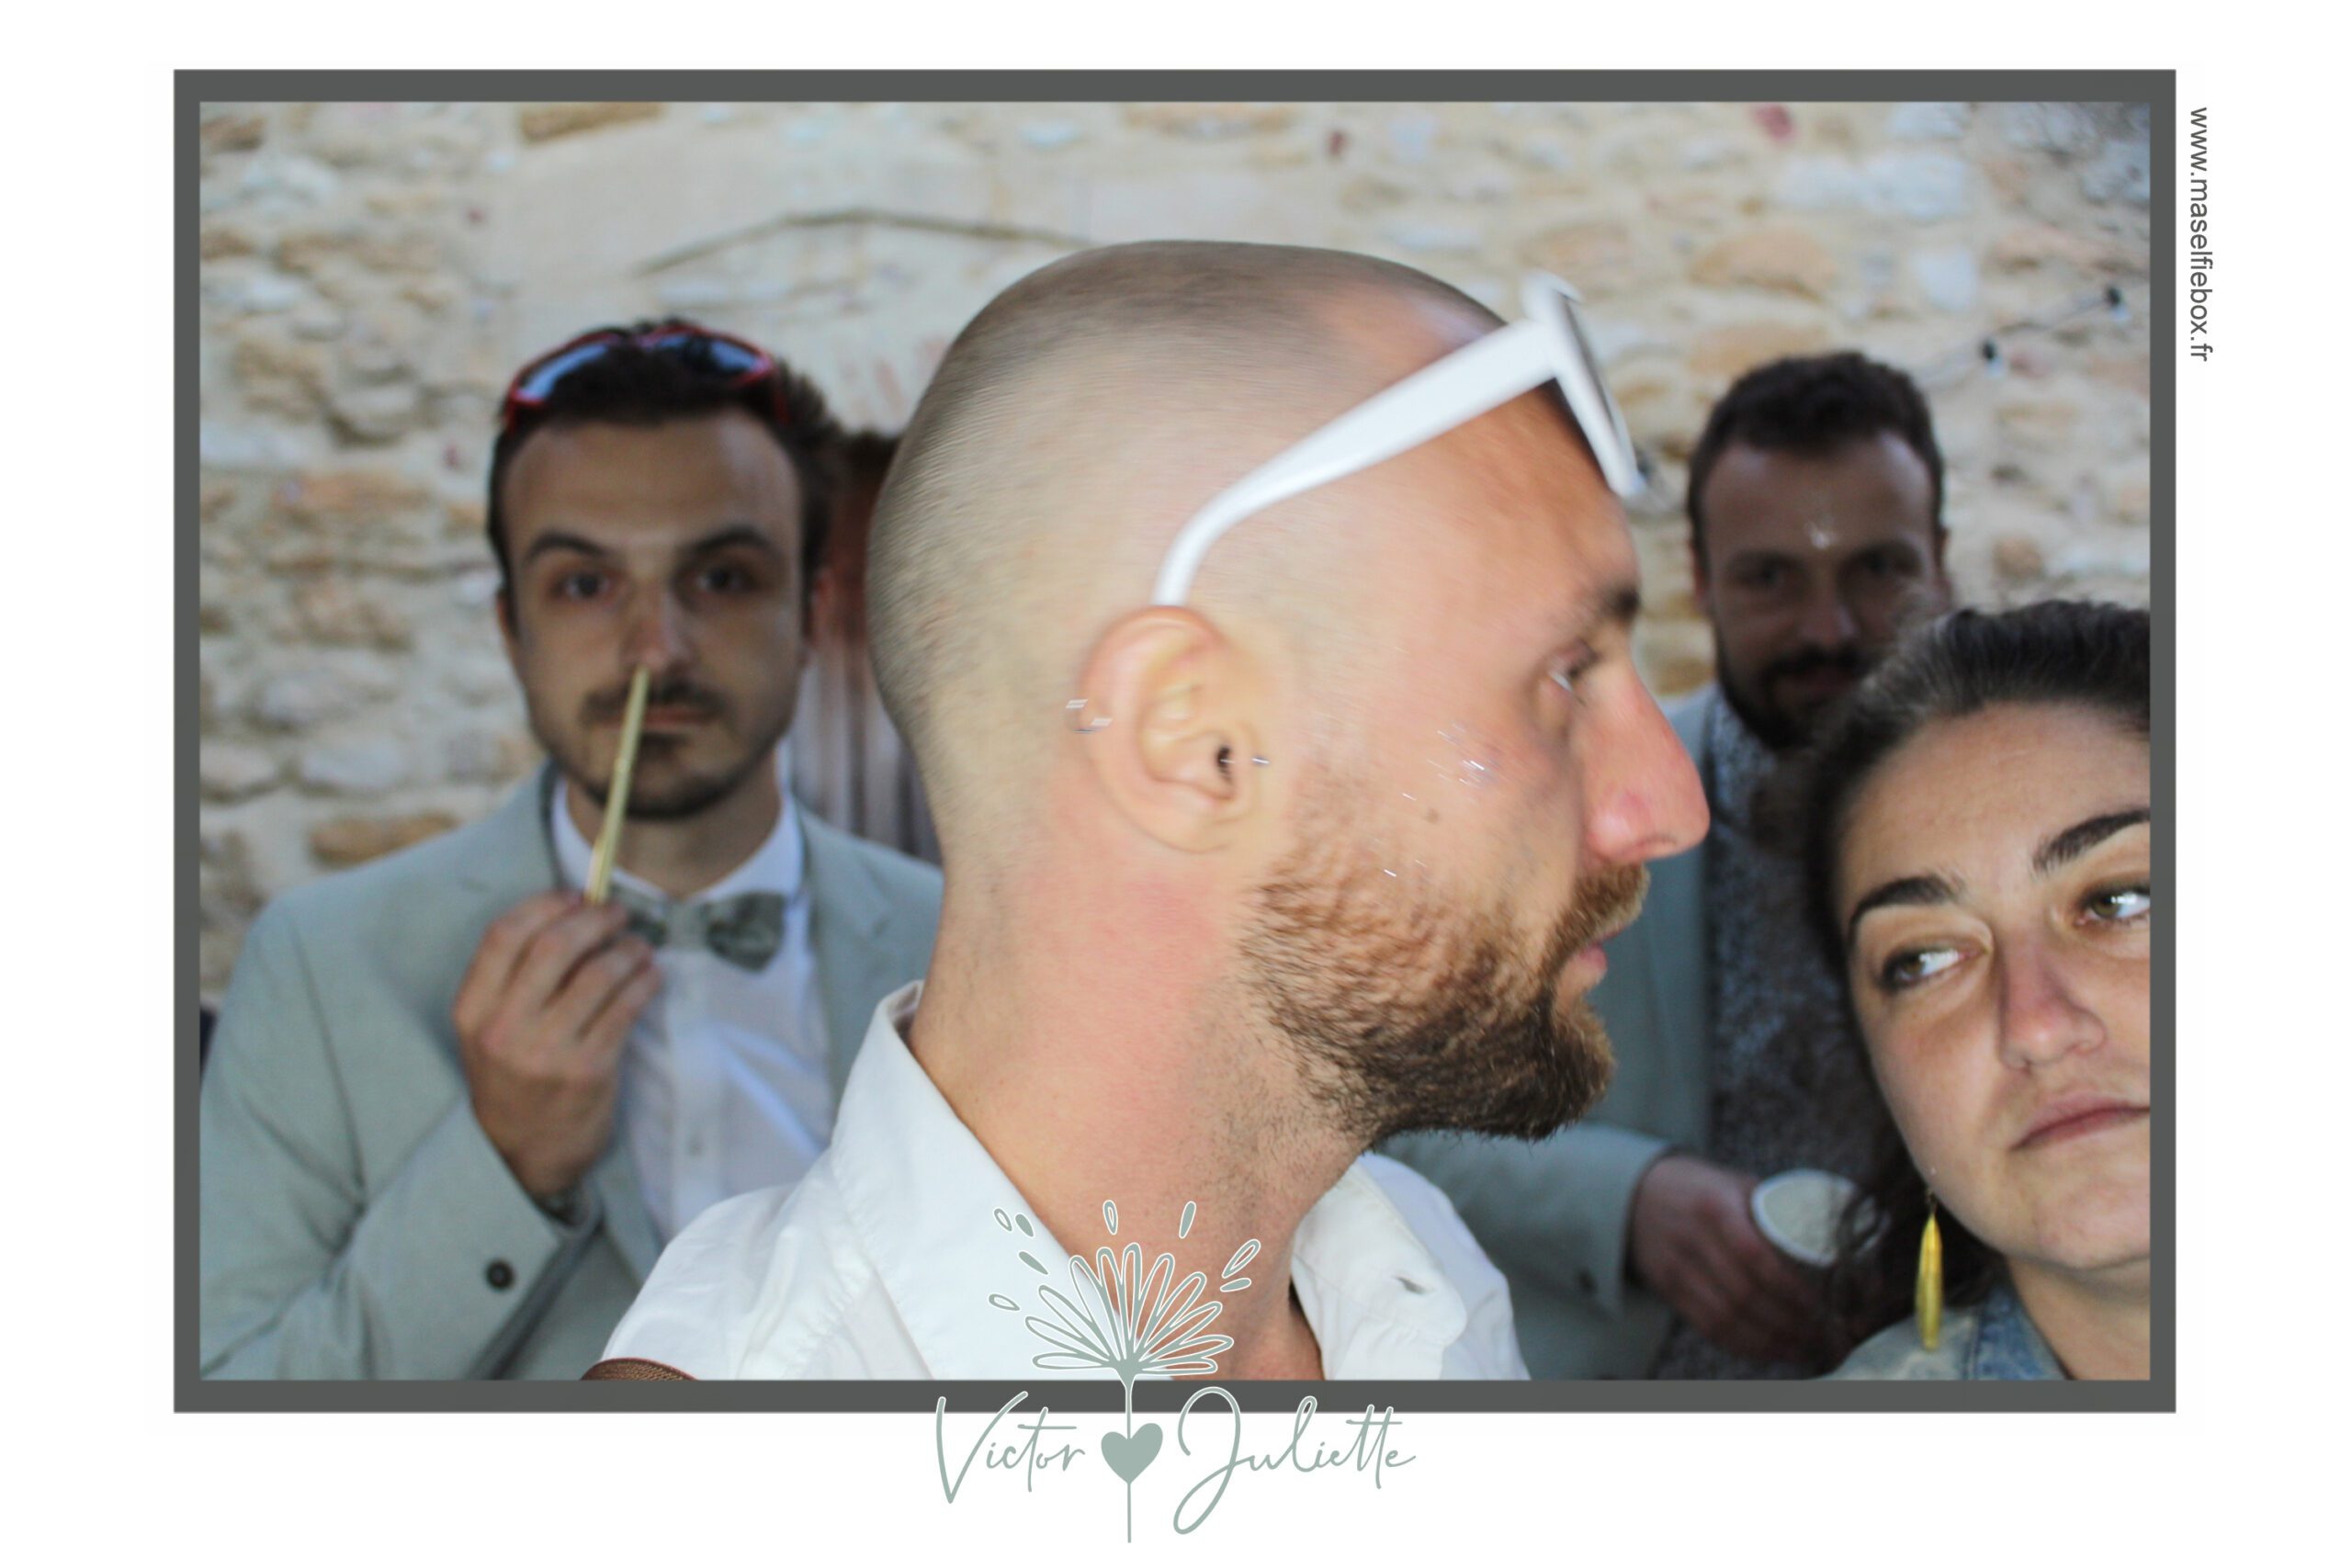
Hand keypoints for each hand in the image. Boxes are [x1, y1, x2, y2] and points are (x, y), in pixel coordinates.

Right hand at [452, 891, 660, 1201]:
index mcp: (473, 1009)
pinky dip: (646, 981)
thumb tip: (574, 911)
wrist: (523, 1152)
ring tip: (639, 947)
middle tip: (617, 914)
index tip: (575, 895)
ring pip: (599, 974)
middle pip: (556, 945)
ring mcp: (547, 1051)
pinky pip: (626, 1007)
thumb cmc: (512, 1076)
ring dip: (629, 950)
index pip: (505, 934)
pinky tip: (651, 975)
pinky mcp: (589, 1071)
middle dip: (596, 919)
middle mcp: (505, 1028)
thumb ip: (515, 977)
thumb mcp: (490, 1028)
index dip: (546, 904)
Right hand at [1628, 1153, 1829, 1365]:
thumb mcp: (1736, 1184)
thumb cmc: (1702, 1188)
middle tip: (1823, 1332)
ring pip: (1727, 1319)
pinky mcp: (1667, 1290)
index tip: (1820, 1303)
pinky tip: (1770, 1350)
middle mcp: (1692, 1239)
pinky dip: (1743, 1345)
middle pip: (1744, 1296)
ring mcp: (1675, 1268)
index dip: (1791, 1288)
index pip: (1756, 1257)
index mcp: (1716, 1207)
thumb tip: (1831, 1244)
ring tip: (1803, 1347)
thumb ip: (1775, 1211)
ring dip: (1770, 1341)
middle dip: (1789, 1323)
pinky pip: (1708, 1327)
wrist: (1636, 1193)